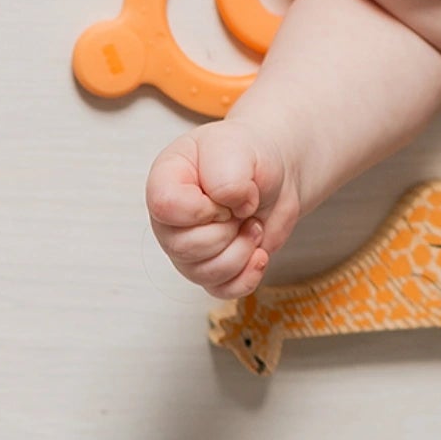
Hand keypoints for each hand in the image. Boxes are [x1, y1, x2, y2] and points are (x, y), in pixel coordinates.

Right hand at [146, 117, 302, 300]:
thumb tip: (232, 207)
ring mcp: (188, 249)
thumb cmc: (249, 154)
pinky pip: (223, 290)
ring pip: (204, 273)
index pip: (166, 207)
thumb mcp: (239, 149)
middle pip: (184, 247)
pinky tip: (259, 252)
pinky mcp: (213, 269)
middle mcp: (170, 220)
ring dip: (241, 250)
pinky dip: (248, 275)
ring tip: (251, 223)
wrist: (275, 172)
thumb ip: (227, 176)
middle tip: (244, 207)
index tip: (226, 194)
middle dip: (227, 229)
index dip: (203, 207)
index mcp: (165, 181)